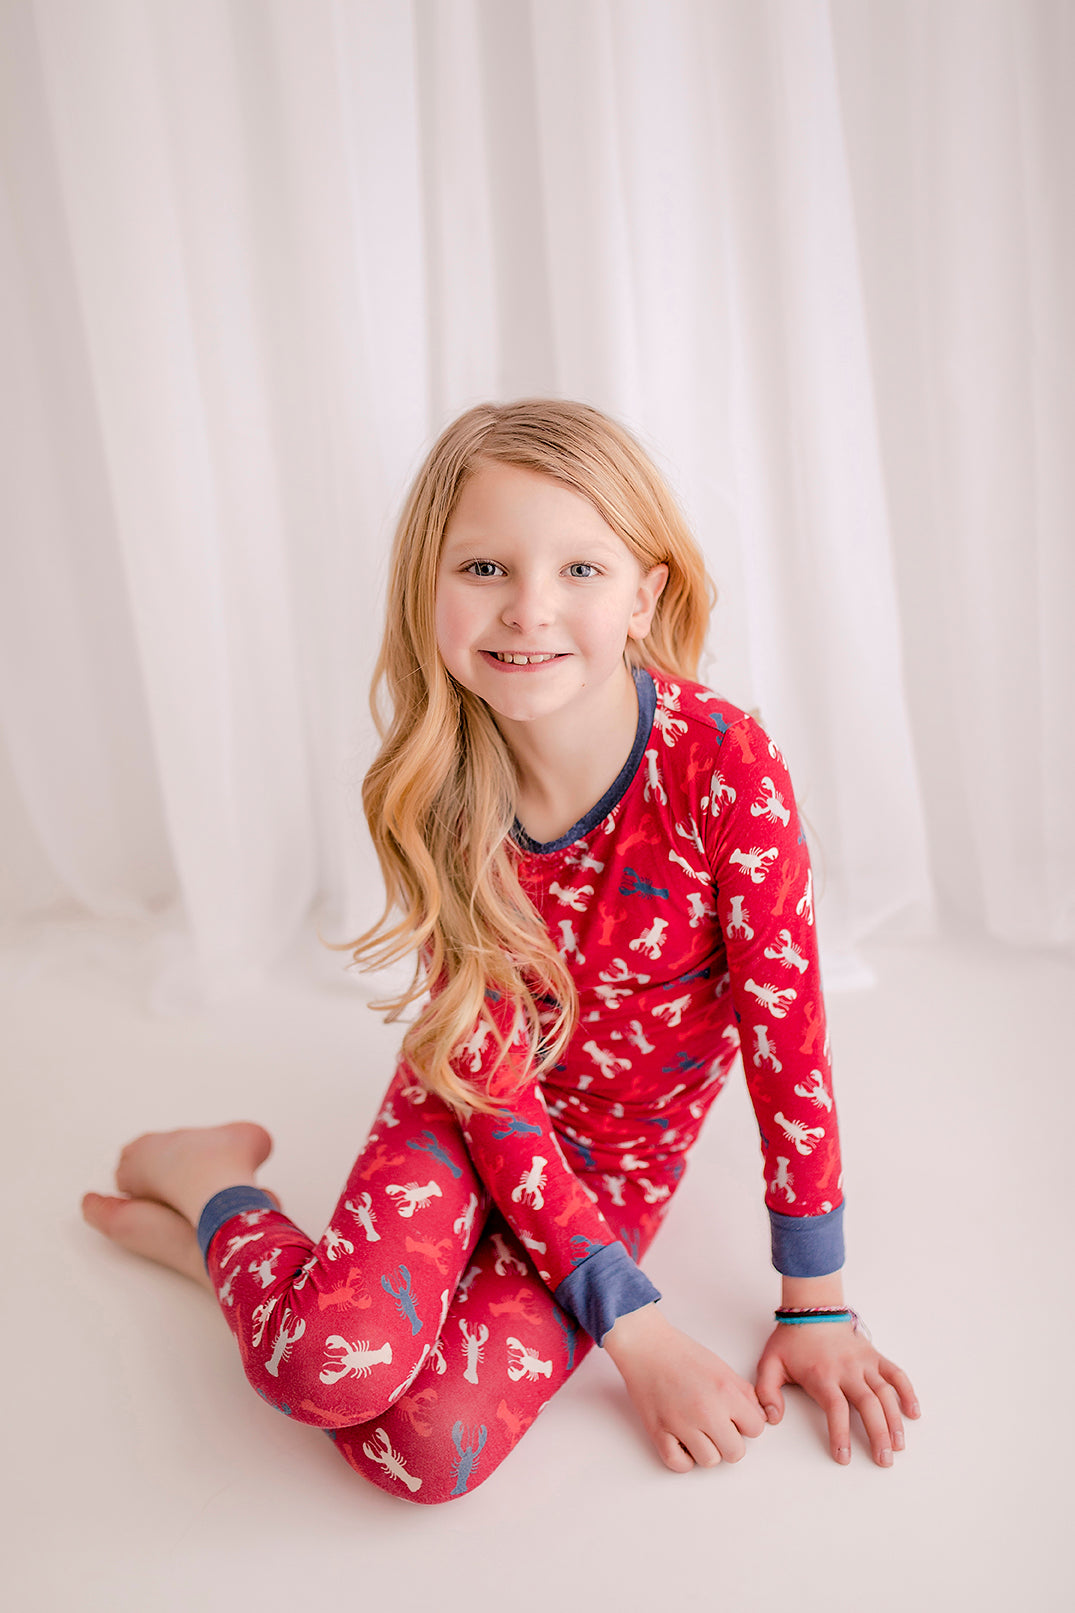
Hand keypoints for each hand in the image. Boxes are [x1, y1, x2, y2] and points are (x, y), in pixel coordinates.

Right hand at [603, 1304, 767, 1471]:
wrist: (645, 1345)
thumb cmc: (681, 1353)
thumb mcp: (721, 1367)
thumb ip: (743, 1393)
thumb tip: (758, 1416)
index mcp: (726, 1392)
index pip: (755, 1429)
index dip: (746, 1424)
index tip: (735, 1419)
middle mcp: (707, 1411)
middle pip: (735, 1452)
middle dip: (729, 1442)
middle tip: (718, 1429)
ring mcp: (682, 1424)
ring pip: (710, 1461)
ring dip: (706, 1451)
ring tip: (698, 1433)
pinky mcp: (659, 1432)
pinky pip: (679, 1465)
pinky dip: (682, 1458)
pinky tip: (681, 1442)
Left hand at [755, 1320, 920, 1465]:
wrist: (811, 1310)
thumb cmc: (791, 1341)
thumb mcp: (769, 1364)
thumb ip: (766, 1392)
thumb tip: (772, 1419)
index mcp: (821, 1375)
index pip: (836, 1408)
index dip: (841, 1434)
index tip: (844, 1457)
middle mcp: (847, 1369)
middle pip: (868, 1404)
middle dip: (878, 1434)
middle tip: (884, 1460)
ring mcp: (864, 1362)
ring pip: (885, 1393)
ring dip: (894, 1420)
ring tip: (899, 1445)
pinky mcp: (874, 1356)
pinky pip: (896, 1373)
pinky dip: (907, 1391)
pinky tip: (913, 1412)